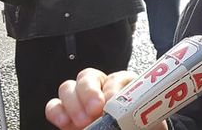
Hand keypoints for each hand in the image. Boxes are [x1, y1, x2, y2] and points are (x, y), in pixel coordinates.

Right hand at [45, 68, 167, 129]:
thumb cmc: (142, 125)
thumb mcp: (147, 120)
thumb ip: (141, 116)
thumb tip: (136, 120)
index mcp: (125, 86)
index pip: (116, 77)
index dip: (113, 87)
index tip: (112, 101)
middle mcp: (101, 88)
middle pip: (88, 76)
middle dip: (89, 92)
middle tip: (95, 110)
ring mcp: (82, 100)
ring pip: (68, 87)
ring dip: (73, 102)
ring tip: (82, 121)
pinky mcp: (68, 113)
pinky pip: (54, 106)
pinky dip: (57, 112)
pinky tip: (65, 122)